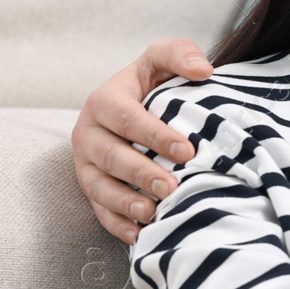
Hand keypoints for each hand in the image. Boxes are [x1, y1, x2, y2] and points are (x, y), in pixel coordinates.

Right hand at [71, 39, 213, 242]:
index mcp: (104, 101)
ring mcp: (85, 163)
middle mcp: (88, 133)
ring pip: (99, 186)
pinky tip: (139, 234)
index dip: (155, 135)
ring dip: (125, 202)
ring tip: (153, 212)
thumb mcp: (162, 59)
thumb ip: (180, 54)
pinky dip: (117, 224)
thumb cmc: (152, 82)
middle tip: (171, 187)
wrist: (136, 104)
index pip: (127, 119)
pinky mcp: (91, 186)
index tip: (187, 151)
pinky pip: (98, 209)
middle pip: (110, 157)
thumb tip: (203, 70)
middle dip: (141, 173)